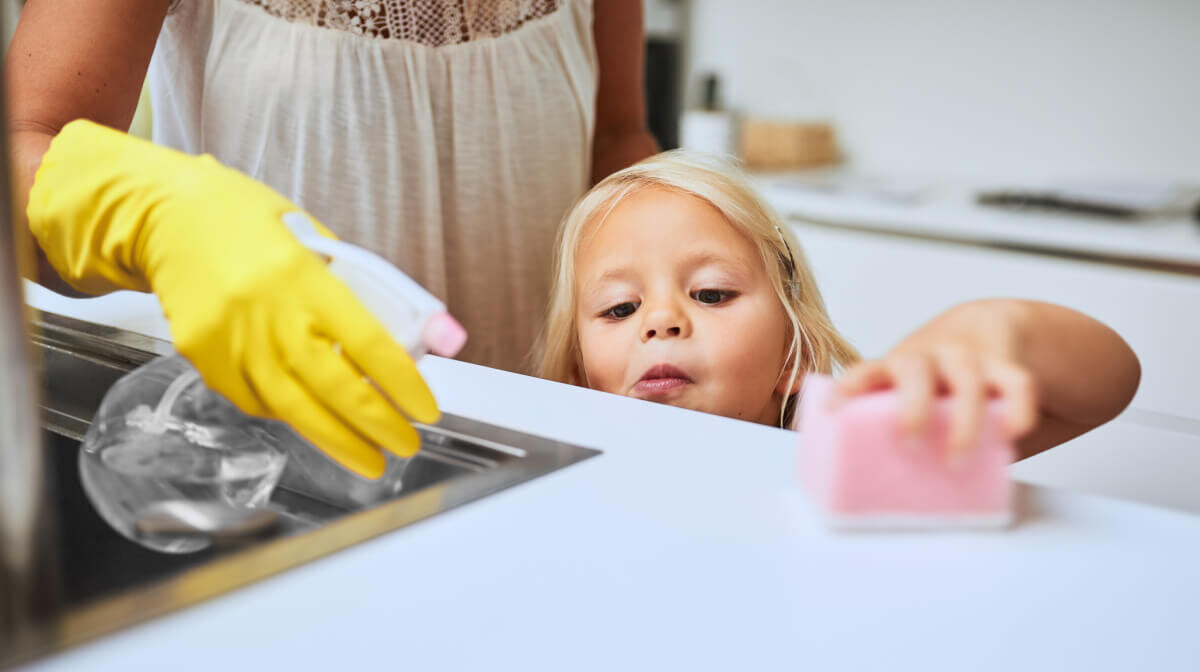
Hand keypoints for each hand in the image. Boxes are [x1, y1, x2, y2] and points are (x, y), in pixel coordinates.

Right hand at [28, 120, 437, 477]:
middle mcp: (266, 313)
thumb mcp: (319, 239)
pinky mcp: (203, 359)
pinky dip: (291, 416)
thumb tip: (438, 335)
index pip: (368, 343)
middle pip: (333, 387)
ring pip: (294, 408)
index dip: (403, 385)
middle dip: (377, 426)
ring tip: (371, 460)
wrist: (165, 217)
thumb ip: (373, 289)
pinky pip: (256, 402)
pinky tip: (316, 424)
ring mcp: (231, 341)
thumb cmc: (248, 221)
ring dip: (338, 441)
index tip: (426, 409)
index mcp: (303, 276)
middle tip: (406, 447)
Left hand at [832, 302, 1039, 456]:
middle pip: (915, 371)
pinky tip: (1011, 434)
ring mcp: (969, 357)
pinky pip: (1018, 383)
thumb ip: (899, 424)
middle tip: (910, 445)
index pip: (865, 370)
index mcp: (896, 366)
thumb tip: (875, 482)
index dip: (849, 388)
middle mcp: (929, 356)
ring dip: (964, 422)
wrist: (987, 326)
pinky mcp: (1007, 365)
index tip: (835, 410)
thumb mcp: (911, 391)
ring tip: (956, 460)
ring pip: (968, 380)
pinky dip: (1018, 409)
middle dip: (912, 408)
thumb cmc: (939, 379)